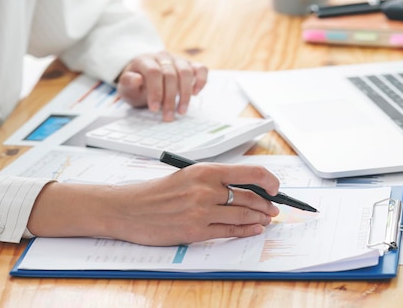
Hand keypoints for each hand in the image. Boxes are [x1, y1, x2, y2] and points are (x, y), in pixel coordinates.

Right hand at [27, 163, 280, 245]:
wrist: (127, 208)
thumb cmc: (156, 192)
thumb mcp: (186, 176)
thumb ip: (214, 180)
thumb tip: (244, 188)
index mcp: (204, 171)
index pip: (249, 173)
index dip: (269, 181)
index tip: (275, 188)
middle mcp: (205, 189)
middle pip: (248, 197)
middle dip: (266, 204)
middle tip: (274, 208)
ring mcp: (201, 211)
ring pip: (242, 214)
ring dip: (259, 218)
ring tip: (267, 219)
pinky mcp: (195, 231)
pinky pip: (229, 230)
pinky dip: (246, 230)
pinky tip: (255, 229)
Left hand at [116, 51, 207, 120]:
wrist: (144, 78)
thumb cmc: (136, 85)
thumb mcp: (126, 86)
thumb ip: (128, 82)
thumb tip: (137, 79)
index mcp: (145, 60)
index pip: (154, 72)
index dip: (156, 91)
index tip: (154, 109)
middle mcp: (162, 57)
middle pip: (170, 74)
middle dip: (170, 98)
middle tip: (168, 116)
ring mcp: (177, 60)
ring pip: (186, 72)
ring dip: (185, 94)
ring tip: (181, 111)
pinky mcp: (190, 65)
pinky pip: (200, 68)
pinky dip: (201, 80)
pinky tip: (195, 93)